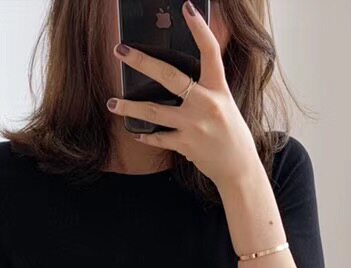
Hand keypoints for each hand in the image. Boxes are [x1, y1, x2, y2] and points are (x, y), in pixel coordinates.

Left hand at [107, 1, 260, 191]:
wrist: (238, 168)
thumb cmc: (231, 133)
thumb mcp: (225, 103)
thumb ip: (206, 88)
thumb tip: (180, 76)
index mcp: (218, 89)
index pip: (210, 52)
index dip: (200, 29)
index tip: (187, 9)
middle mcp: (206, 104)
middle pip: (169, 77)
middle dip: (142, 62)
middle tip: (121, 50)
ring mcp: (194, 125)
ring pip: (154, 111)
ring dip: (130, 108)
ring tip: (112, 103)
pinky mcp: (185, 145)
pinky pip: (158, 138)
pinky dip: (145, 136)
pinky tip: (135, 132)